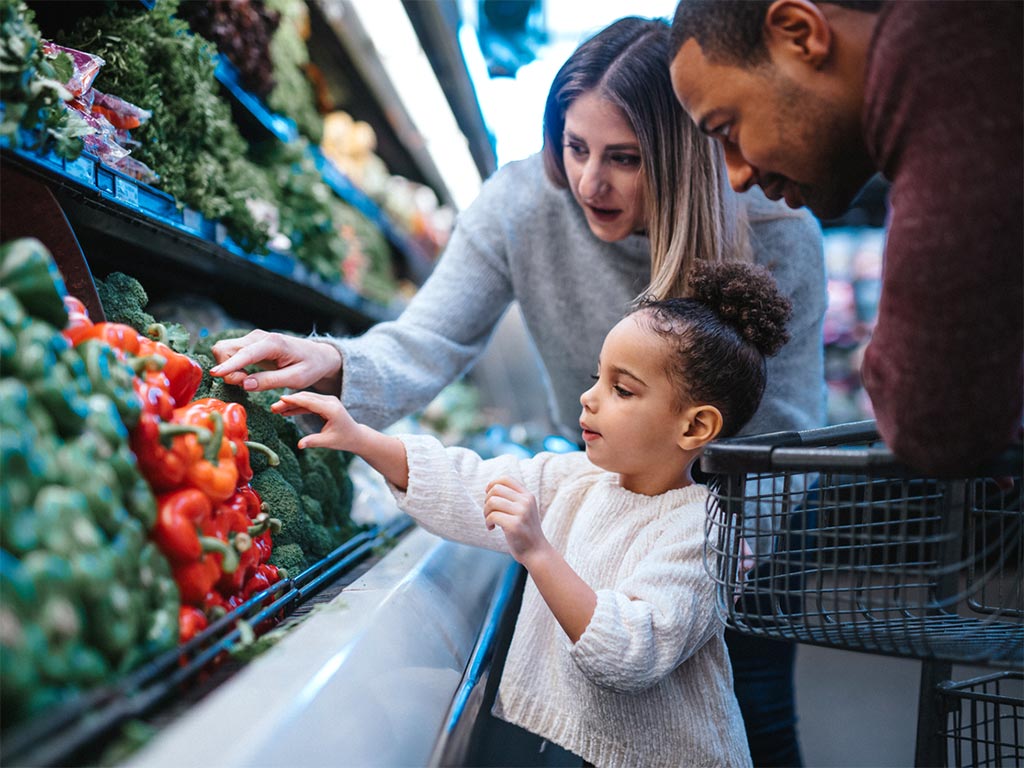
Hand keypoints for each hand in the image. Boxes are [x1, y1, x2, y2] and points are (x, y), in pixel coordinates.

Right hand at [210, 330, 342, 392]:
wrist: (317, 356)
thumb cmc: (310, 367)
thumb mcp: (296, 378)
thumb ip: (270, 381)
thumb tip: (245, 384)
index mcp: (273, 343)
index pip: (245, 353)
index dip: (229, 365)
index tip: (215, 374)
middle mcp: (258, 336)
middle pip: (225, 348)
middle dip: (228, 369)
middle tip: (245, 384)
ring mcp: (252, 338)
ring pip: (223, 349)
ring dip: (229, 368)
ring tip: (249, 380)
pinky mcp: (249, 344)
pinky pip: (229, 353)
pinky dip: (232, 366)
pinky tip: (248, 376)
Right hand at [271, 391, 362, 451]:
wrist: (355, 435)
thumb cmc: (344, 439)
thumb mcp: (328, 442)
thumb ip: (313, 441)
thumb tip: (299, 445)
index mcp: (332, 409)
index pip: (310, 402)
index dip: (294, 400)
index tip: (280, 398)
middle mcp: (330, 401)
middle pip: (305, 398)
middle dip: (288, 402)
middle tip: (273, 407)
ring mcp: (328, 401)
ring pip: (305, 399)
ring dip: (291, 404)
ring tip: (275, 409)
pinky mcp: (325, 403)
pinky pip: (308, 403)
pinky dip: (297, 406)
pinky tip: (286, 411)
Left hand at [483, 476, 548, 563]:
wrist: (536, 552)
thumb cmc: (525, 531)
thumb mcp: (524, 510)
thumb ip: (513, 498)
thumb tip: (489, 487)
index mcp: (528, 496)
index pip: (506, 479)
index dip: (492, 484)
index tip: (488, 495)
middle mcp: (526, 502)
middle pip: (495, 490)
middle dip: (487, 501)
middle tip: (489, 512)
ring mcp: (521, 513)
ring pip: (492, 502)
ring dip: (486, 512)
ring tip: (489, 521)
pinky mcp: (514, 525)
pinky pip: (492, 516)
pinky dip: (487, 522)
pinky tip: (491, 528)